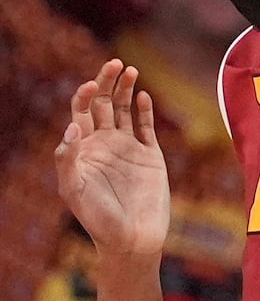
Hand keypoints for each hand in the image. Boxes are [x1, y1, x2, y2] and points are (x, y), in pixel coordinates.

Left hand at [55, 59, 169, 256]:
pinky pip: (146, 127)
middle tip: (115, 62)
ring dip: (126, 90)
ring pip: (124, 110)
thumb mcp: (74, 190)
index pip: (81, 113)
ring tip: (130, 70)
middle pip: (103, 104)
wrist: (132, 238)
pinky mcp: (149, 155)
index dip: (83, 95)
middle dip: (107, 82)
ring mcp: (127, 148)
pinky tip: (143, 97)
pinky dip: (145, 111)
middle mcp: (104, 144)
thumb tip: (73, 126)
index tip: (90, 84)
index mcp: (83, 150)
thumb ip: (69, 158)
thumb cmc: (98, 218)